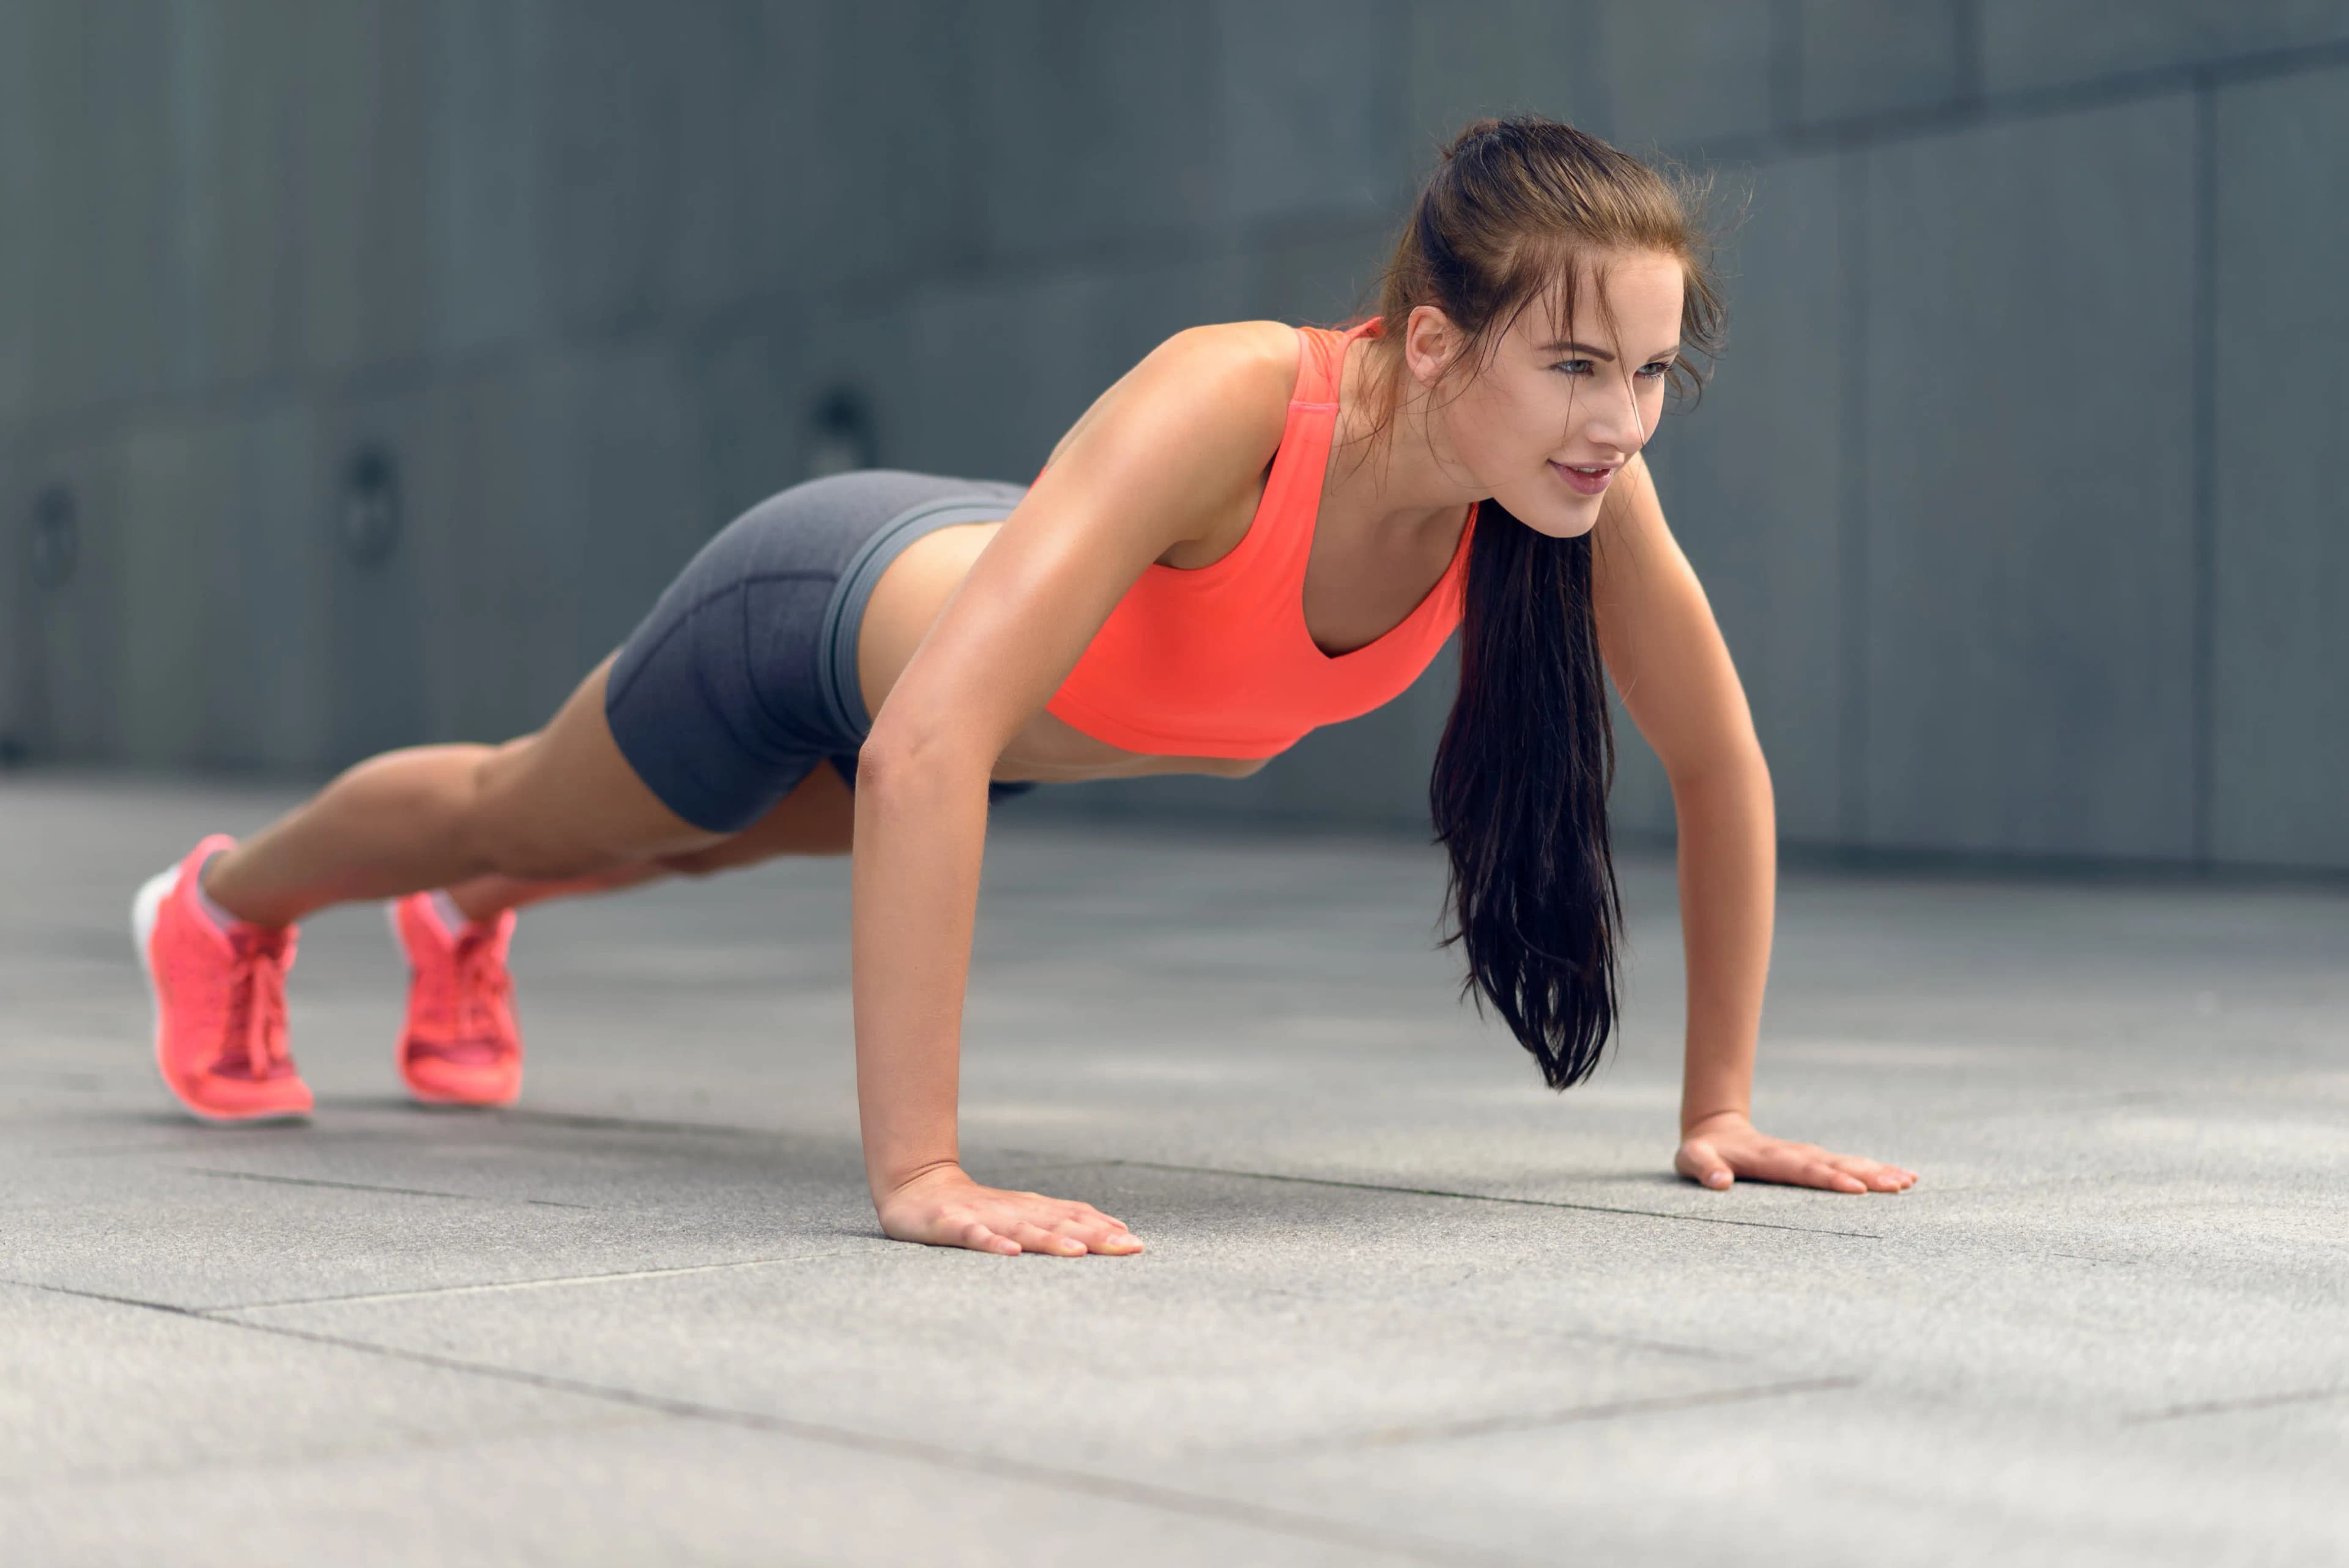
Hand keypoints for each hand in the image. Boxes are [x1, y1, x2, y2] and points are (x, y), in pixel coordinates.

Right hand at [876, 1164, 1144, 1255]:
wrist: (917, 1185)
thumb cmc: (977, 1208)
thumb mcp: (1023, 1213)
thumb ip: (1063, 1222)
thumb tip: (1115, 1231)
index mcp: (1032, 1210)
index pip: (1075, 1217)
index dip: (1106, 1229)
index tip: (1137, 1245)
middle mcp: (1014, 1211)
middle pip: (1059, 1225)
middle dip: (1094, 1237)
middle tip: (1128, 1249)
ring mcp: (983, 1217)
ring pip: (1023, 1230)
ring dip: (1051, 1241)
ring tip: (1078, 1252)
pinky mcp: (951, 1224)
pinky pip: (974, 1236)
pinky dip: (993, 1243)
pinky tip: (1010, 1253)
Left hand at [1675, 1111, 1915, 1194]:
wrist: (1715, 1129)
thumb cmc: (1703, 1152)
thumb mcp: (1692, 1159)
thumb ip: (1704, 1168)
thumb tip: (1720, 1182)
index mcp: (1770, 1158)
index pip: (1804, 1170)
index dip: (1830, 1179)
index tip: (1857, 1189)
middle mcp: (1795, 1154)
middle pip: (1835, 1165)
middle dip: (1867, 1175)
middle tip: (1899, 1185)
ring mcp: (1808, 1156)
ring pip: (1848, 1162)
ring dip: (1878, 1171)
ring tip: (1908, 1181)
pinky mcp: (1815, 1161)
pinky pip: (1848, 1164)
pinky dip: (1874, 1170)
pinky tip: (1901, 1178)